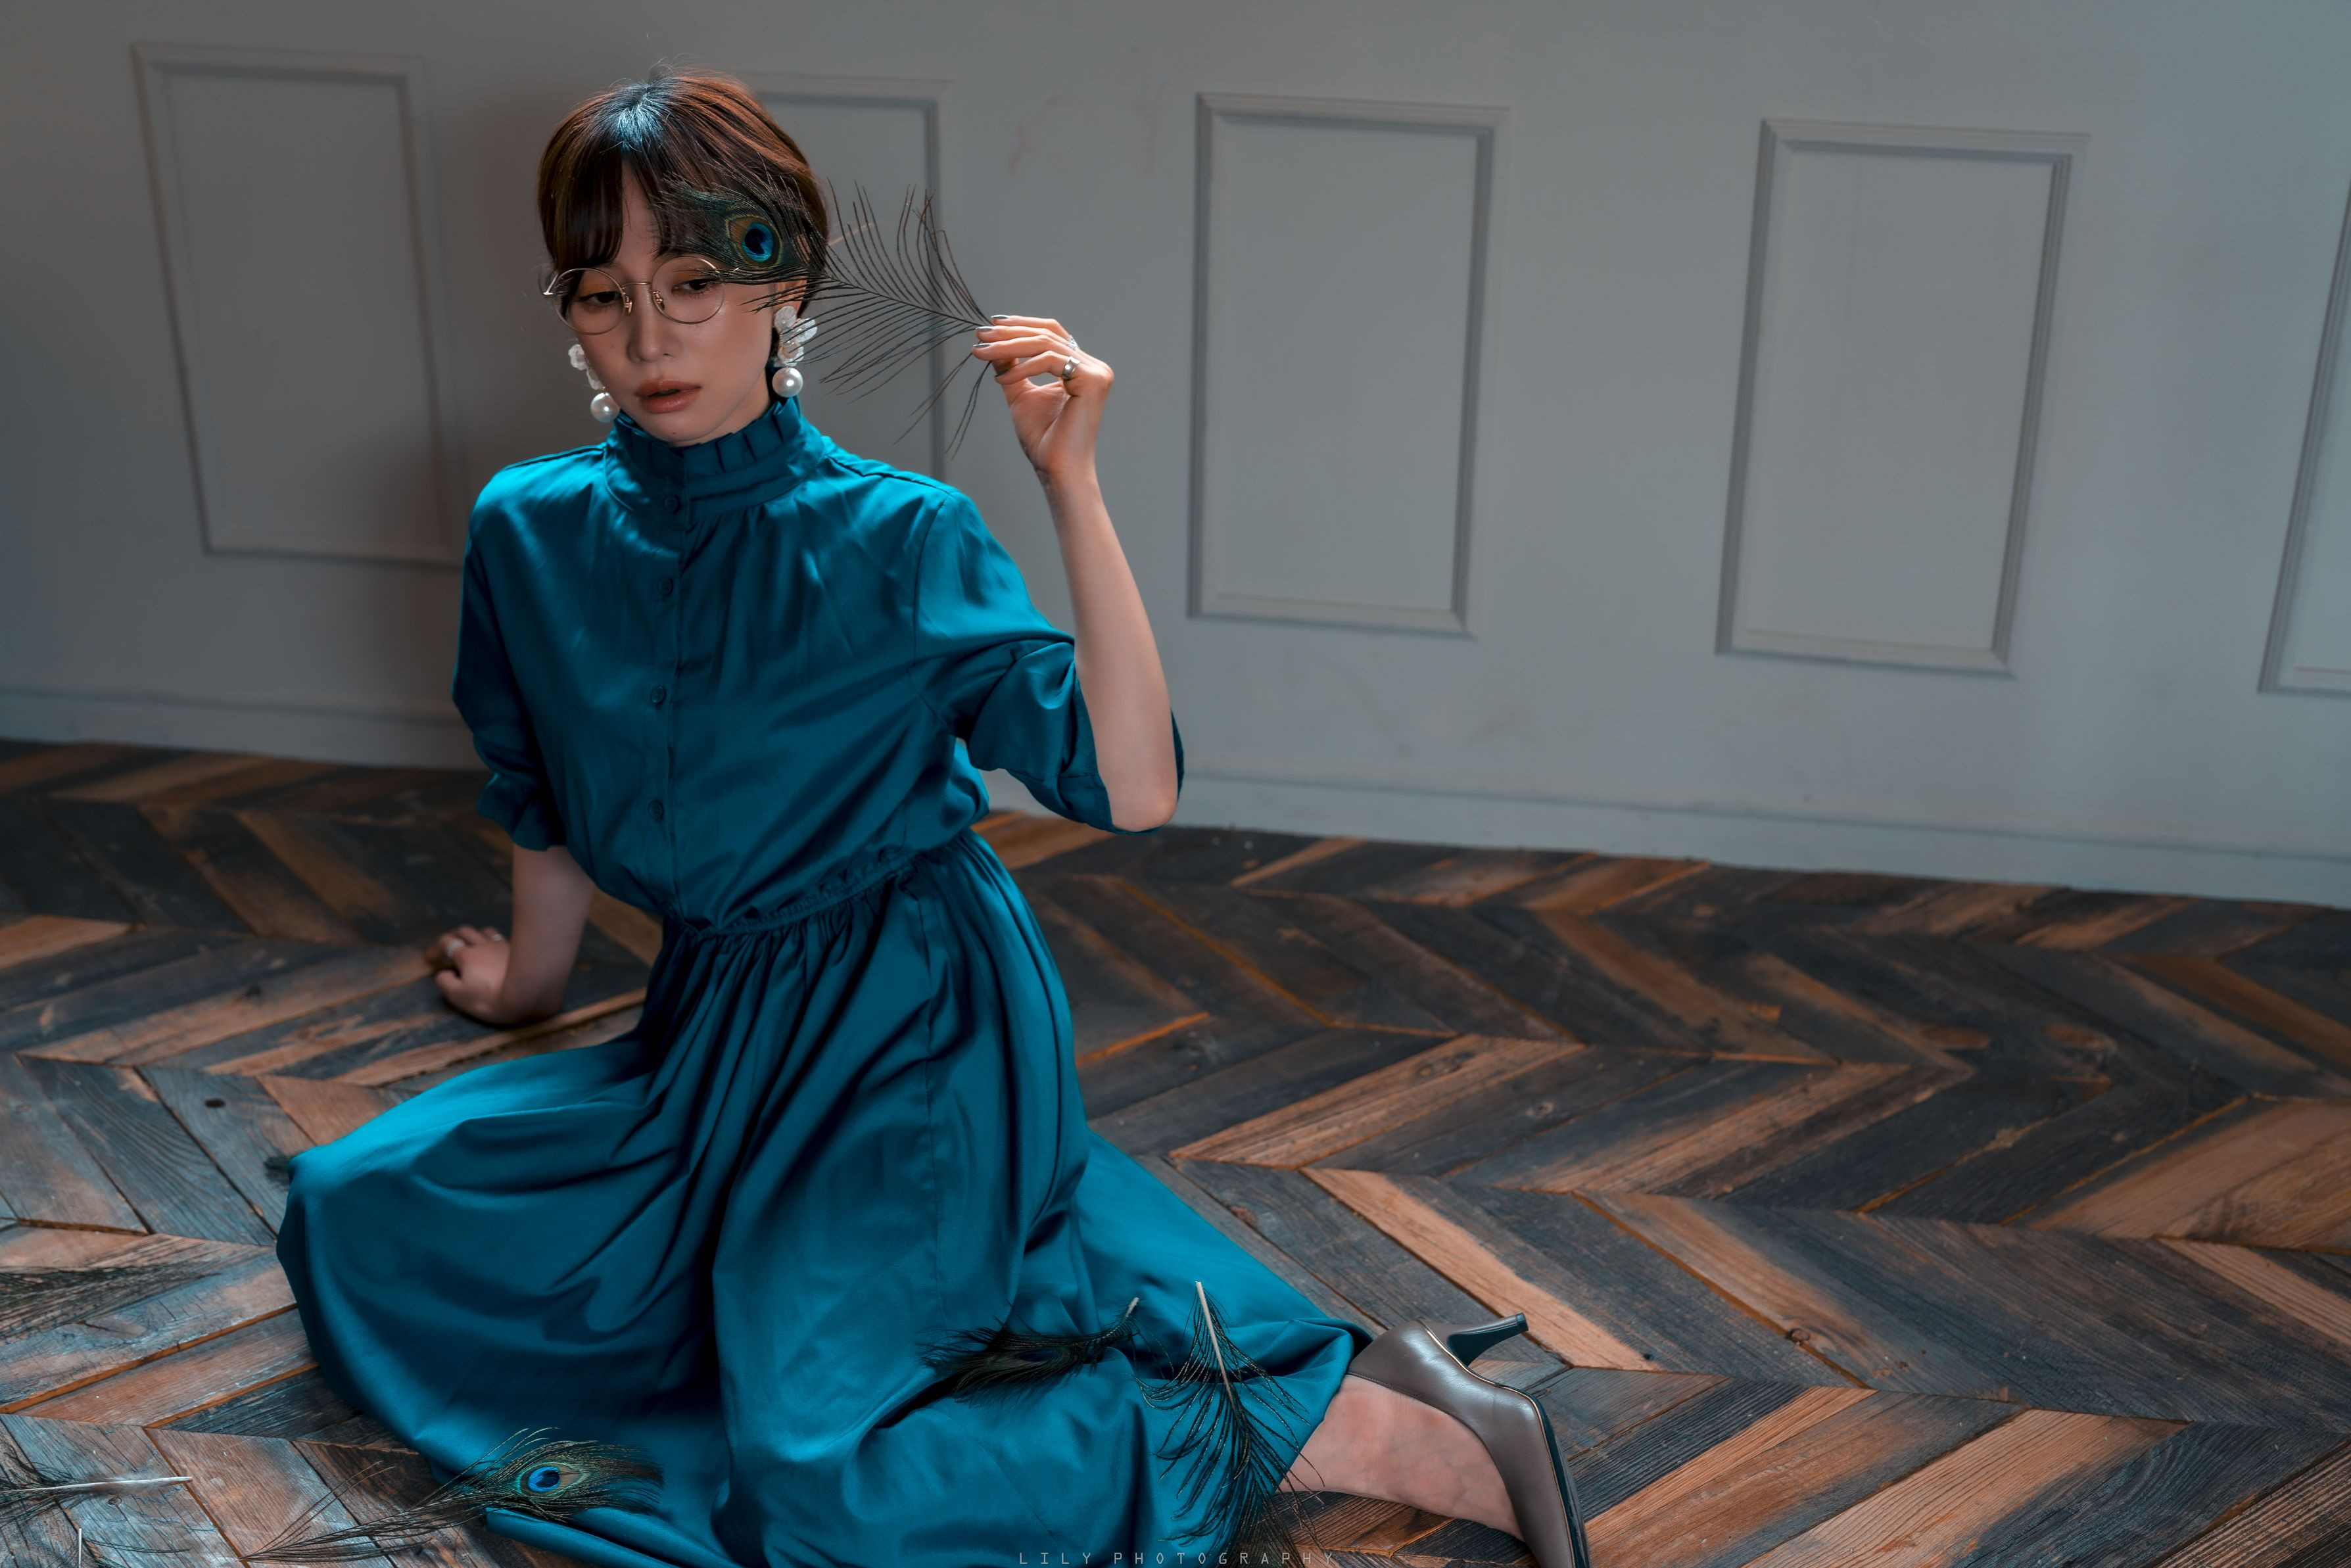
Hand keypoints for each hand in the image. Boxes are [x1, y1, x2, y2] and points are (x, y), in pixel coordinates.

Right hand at [427, 924, 541, 1024]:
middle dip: (453, 936)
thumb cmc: (489, 998)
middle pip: (465, 931)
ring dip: (475, 934)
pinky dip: (492, 939)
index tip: (429, 957)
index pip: (447, 943)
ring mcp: (502, 945)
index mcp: (467, 955)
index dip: (435, 948)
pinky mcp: (518, 950)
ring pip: (485, 931)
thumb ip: (445, 983)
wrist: (528, 994)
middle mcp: (484, 945)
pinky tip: (496, 948)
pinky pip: (501, 938)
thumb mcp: (459, 996)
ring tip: (473, 943)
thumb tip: (444, 973)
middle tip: (449, 946)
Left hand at [970, 315, 1110, 484]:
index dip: (1021, 325)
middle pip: (1048, 334)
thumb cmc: (1043, 439)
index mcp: (1081, 368)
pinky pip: (1050, 361)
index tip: (990, 326)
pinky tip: (1001, 379)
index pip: (1052, 333)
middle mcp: (1093, 367)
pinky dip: (1022, 367)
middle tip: (980, 335)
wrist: (1057, 469)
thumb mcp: (1020, 394)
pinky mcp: (1092, 380)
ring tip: (982, 352)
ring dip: (1008, 346)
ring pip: (1045, 344)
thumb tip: (992, 343)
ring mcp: (1096, 372)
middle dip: (1010, 333)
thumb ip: (1010, 367)